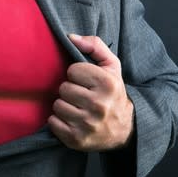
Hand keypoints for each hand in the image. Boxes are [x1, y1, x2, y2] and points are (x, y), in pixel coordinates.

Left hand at [48, 34, 133, 151]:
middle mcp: (99, 105)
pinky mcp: (77, 139)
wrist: (124, 130)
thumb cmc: (113, 93)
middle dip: (70, 91)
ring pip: (57, 105)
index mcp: (107, 84)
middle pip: (63, 88)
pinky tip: (71, 120)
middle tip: (81, 96)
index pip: (73, 70)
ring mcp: (87, 124)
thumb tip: (70, 37)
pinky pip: (53, 122)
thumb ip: (94, 46)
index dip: (77, 74)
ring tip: (77, 108)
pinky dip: (58, 121)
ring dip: (64, 106)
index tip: (86, 82)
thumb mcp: (111, 67)